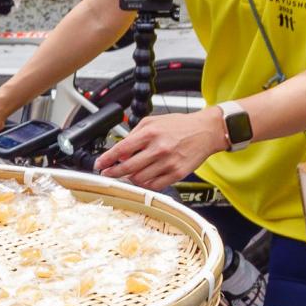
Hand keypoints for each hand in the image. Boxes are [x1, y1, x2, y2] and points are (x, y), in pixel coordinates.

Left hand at [94, 110, 222, 190]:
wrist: (206, 131)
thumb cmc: (180, 125)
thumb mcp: (153, 120)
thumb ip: (134, 134)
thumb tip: (120, 150)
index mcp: (150, 133)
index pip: (121, 149)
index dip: (106, 159)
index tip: (99, 164)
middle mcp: (158, 148)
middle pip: (127, 168)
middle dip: (113, 172)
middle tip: (108, 173)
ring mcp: (168, 163)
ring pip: (139, 179)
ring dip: (129, 178)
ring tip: (128, 174)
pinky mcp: (177, 173)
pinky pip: (154, 185)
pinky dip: (145, 184)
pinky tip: (143, 178)